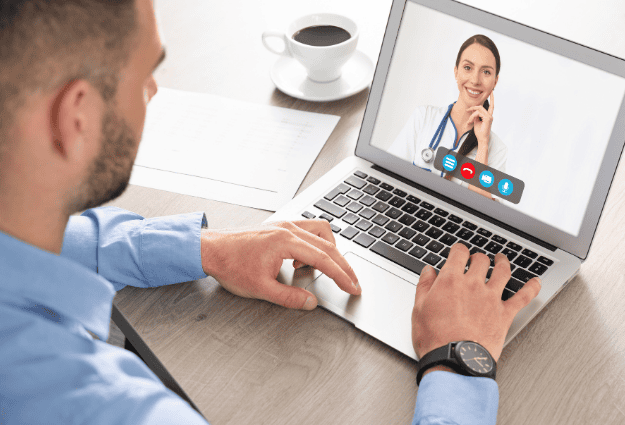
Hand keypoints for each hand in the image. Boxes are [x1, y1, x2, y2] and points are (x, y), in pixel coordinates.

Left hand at [200, 220, 359, 309]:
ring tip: (326, 269)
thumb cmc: (231, 265)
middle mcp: (288, 228)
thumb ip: (289, 297)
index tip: (352, 287)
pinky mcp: (279, 225)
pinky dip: (314, 244)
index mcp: (286, 241)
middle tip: (353, 281)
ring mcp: (284, 224)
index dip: (342, 275)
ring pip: (321, 230)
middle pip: (328, 244)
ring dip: (330, 249)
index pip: (324, 259)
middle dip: (344, 265)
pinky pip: (307, 229)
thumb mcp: (261, 288)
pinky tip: (302, 260)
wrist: (211, 249)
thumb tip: (310, 303)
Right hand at [411, 243, 540, 360]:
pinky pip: (523, 297)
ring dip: (503, 262)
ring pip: (503, 271)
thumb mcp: (419, 309)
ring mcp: (491, 298)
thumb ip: (425, 286)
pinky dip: (532, 287)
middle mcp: (473, 285)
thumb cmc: (435, 339)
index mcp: (451, 281)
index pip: (459, 253)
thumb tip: (428, 272)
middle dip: (478, 257)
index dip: (459, 250)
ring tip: (502, 259)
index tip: (458, 252)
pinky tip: (536, 282)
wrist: (454, 361)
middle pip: (481, 260)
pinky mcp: (505, 314)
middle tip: (476, 259)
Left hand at [466, 91, 494, 144]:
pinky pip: (478, 113)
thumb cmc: (479, 132)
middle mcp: (490, 115)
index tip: (492, 92)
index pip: (491, 106)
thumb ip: (476, 116)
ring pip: (478, 110)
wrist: (481, 139)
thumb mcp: (476, 122)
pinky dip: (473, 117)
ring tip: (469, 122)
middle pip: (480, 107)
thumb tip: (474, 112)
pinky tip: (471, 122)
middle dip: (473, 108)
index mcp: (488, 116)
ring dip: (471, 115)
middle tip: (467, 110)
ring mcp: (489, 117)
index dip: (492, 98)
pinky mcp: (487, 119)